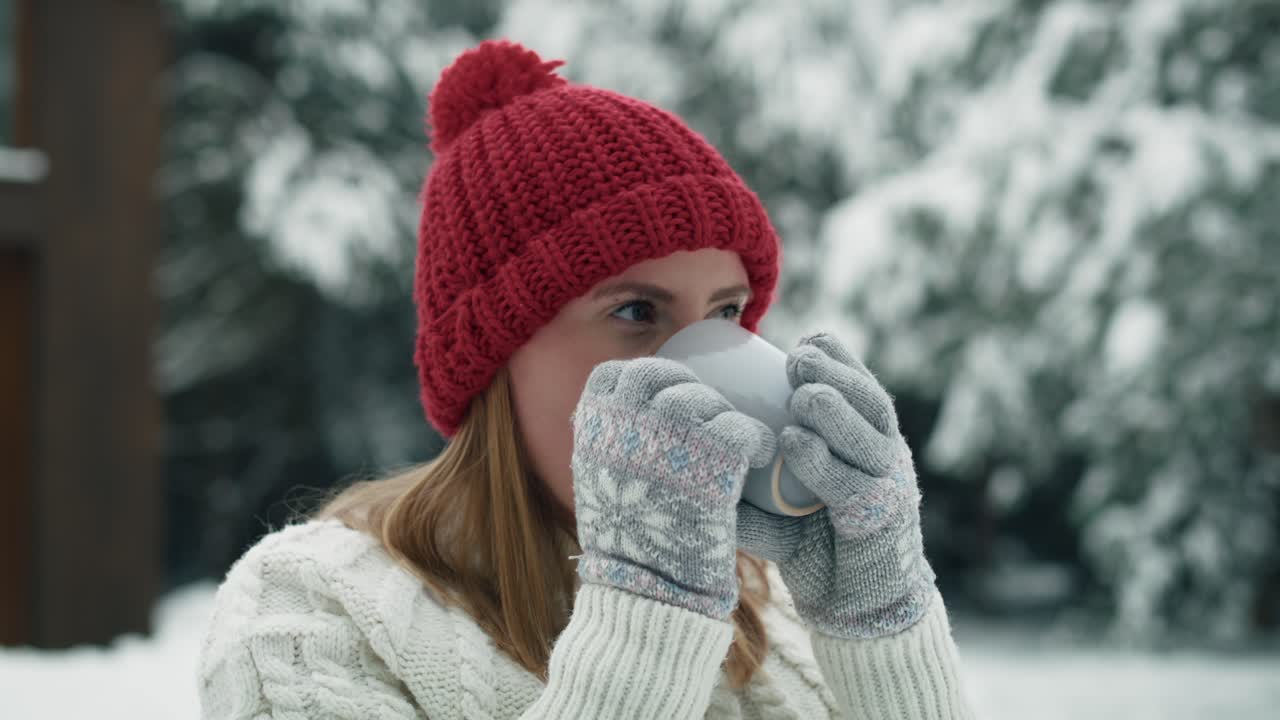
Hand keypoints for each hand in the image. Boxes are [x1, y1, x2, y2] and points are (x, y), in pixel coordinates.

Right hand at [570, 357, 775, 620]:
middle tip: (707, 413)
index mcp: (593, 428)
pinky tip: (760, 454)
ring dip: (721, 412)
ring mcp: (669, 432)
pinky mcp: (712, 453)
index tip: (661, 393)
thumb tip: (613, 428)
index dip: (641, 378)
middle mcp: (626, 419)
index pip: (614, 376)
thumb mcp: (593, 488)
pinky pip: (742, 428)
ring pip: (703, 398)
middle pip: (660, 376)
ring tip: (732, 439)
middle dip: (686, 387)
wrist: (645, 587)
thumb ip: (604, 453)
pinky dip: (757, 439)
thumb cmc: (623, 547)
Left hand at [735, 332, 937, 638]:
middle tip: (798, 356)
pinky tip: (794, 441)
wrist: (858, 612)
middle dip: (837, 373)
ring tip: (801, 390)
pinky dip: (822, 461)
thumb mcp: (781, 509)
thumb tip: (693, 465)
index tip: (807, 339)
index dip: (840, 360)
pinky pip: (853, 485)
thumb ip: (749, 490)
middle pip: (871, 403)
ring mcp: (889, 490)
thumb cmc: (818, 550)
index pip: (862, 390)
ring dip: (834, 409)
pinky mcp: (881, 522)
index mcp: (870, 444)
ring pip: (868, 438)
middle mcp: (888, 460)